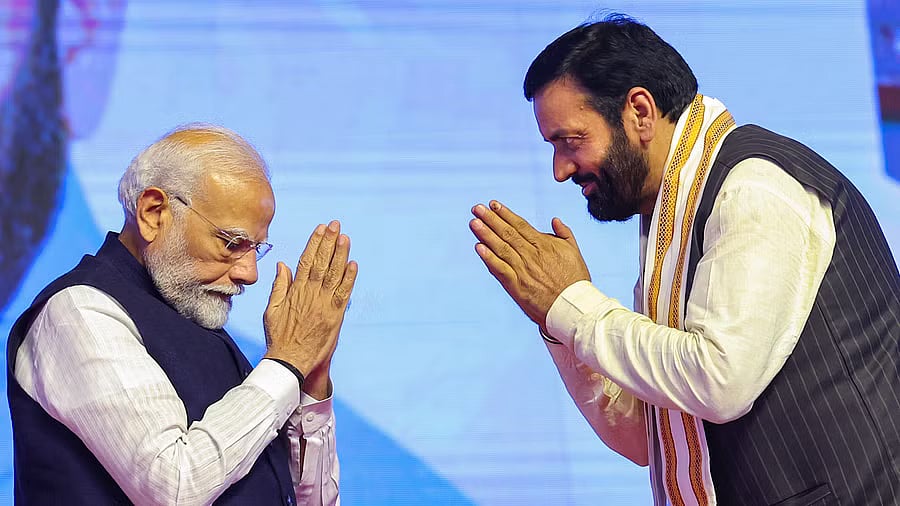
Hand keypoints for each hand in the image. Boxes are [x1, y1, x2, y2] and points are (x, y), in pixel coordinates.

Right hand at [263, 221, 357, 378]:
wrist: (290, 361)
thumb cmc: (279, 337)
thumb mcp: (272, 309)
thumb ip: (279, 286)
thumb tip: (282, 264)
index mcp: (295, 291)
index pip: (306, 261)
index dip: (314, 243)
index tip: (320, 228)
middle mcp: (310, 294)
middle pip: (321, 263)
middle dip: (328, 242)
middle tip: (335, 224)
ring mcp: (323, 304)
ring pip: (334, 274)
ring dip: (340, 254)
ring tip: (345, 237)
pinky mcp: (335, 316)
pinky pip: (343, 294)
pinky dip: (349, 278)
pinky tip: (353, 264)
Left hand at [469, 200, 589, 326]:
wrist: (573, 306)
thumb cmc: (575, 280)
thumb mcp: (574, 251)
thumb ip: (564, 233)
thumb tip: (555, 219)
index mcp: (544, 244)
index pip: (520, 225)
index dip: (505, 214)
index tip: (493, 204)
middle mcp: (531, 254)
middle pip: (507, 233)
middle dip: (490, 219)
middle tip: (476, 208)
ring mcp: (523, 270)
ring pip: (501, 248)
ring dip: (486, 234)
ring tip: (474, 222)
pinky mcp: (517, 286)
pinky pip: (500, 269)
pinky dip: (488, 258)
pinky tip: (478, 247)